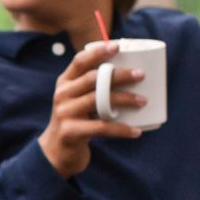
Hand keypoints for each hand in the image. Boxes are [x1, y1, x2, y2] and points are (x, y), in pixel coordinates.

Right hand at [37, 41, 143, 178]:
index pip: (80, 61)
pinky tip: (136, 131)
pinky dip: (121, 129)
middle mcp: (62, 94)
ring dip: (124, 99)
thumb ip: (91, 88)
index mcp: (64, 82)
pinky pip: (101, 128)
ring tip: (143, 101)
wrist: (55, 153)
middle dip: (119, 75)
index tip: (118, 46)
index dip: (98, 52)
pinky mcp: (71, 131)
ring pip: (99, 101)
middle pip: (93, 79)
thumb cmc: (75, 122)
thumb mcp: (76, 100)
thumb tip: (129, 73)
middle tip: (141, 74)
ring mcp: (65, 113)